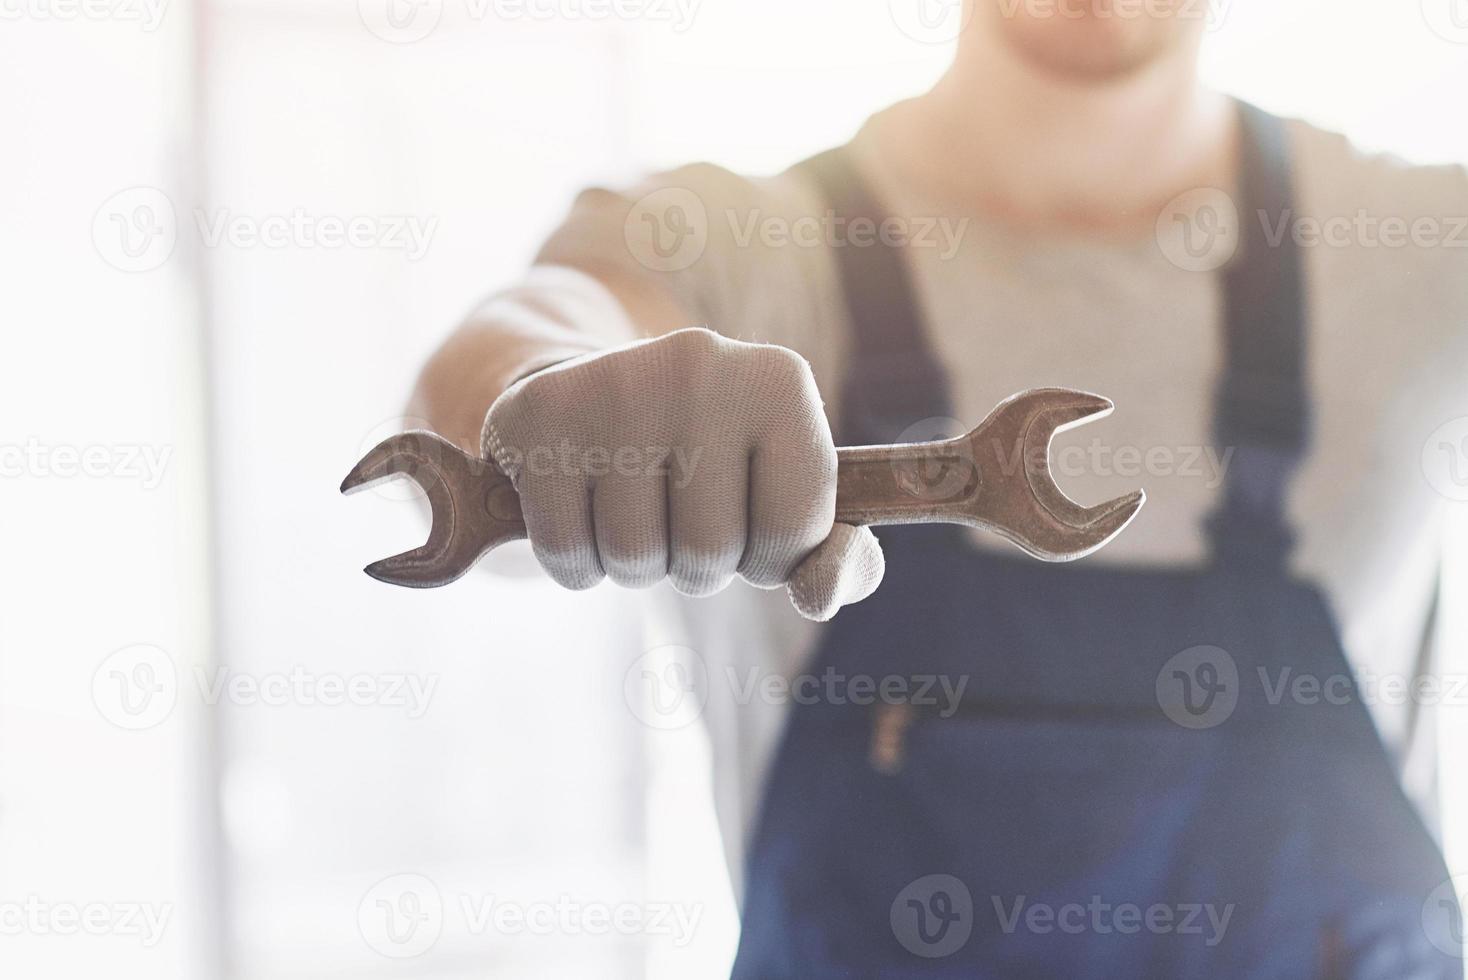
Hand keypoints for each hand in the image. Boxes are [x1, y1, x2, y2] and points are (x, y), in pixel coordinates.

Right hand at [482, 327, 883, 619]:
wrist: (600, 395)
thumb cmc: (714, 464)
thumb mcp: (789, 498)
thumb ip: (835, 558)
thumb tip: (819, 596)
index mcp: (780, 380)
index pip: (794, 532)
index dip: (769, 556)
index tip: (750, 521)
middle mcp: (700, 365)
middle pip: (708, 551)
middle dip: (696, 565)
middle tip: (680, 517)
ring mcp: (615, 384)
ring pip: (633, 557)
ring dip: (634, 566)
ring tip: (634, 511)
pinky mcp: (540, 412)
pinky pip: (565, 553)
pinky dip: (576, 563)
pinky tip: (583, 510)